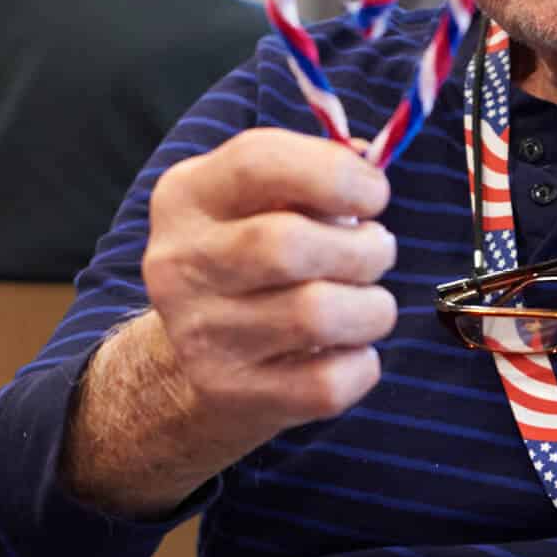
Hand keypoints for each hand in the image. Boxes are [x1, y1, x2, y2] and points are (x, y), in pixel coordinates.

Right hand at [62, 129, 396, 514]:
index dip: (336, 172)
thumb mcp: (261, 200)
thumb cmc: (252, 258)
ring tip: (368, 302)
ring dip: (371, 307)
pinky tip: (348, 349)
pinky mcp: (231, 394)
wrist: (190, 360)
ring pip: (317, 316)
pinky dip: (362, 363)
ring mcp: (201, 334)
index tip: (376, 193)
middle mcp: (180, 263)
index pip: (258, 162)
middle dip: (362, 247)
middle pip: (289, 244)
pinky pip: (328, 383)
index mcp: (186, 196)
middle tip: (377, 252)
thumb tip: (369, 162)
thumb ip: (314, 172)